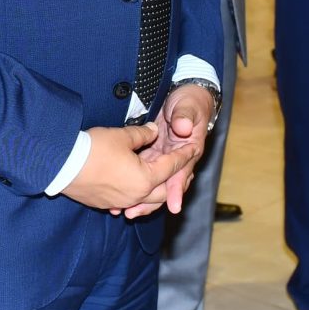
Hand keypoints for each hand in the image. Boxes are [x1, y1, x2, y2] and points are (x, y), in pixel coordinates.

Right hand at [61, 122, 185, 212]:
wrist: (61, 165)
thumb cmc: (93, 149)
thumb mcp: (121, 136)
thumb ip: (142, 134)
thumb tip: (153, 131)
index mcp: (145, 179)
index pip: (171, 166)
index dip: (184, 155)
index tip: (194, 147)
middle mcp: (136, 196)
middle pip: (164, 191)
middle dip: (176, 179)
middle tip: (184, 170)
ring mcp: (120, 203)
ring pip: (147, 201)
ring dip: (157, 191)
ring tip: (162, 182)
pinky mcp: (105, 204)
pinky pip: (128, 203)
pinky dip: (136, 198)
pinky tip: (134, 191)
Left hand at [124, 83, 217, 218]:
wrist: (186, 97)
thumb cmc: (189, 102)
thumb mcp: (189, 107)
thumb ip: (185, 117)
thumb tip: (183, 128)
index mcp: (189, 151)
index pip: (182, 173)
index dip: (176, 189)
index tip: (173, 205)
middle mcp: (176, 159)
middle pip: (165, 185)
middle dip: (152, 202)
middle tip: (136, 212)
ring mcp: (163, 157)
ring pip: (152, 182)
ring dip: (140, 198)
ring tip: (124, 212)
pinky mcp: (152, 154)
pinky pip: (142, 171)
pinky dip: (132, 182)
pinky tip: (119, 195)